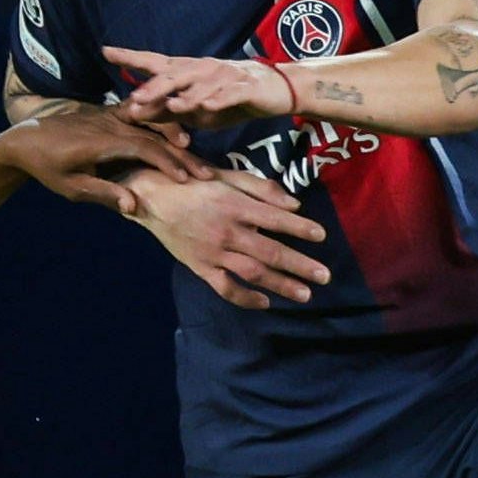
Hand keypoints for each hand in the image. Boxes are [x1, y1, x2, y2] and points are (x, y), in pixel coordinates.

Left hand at [2, 102, 210, 212]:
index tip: (186, 180)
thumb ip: (104, 193)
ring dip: (174, 135)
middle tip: (205, 172)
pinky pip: (140, 114)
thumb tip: (134, 206)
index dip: (167, 163)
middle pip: (154, 136)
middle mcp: (110, 123)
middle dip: (181, 154)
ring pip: (150, 122)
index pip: (144, 149)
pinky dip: (159, 122)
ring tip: (194, 150)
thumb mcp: (71, 187)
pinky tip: (175, 132)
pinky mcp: (109, 113)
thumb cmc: (48, 167)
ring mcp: (110, 115)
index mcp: (101, 142)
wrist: (27, 138)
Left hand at [103, 46, 301, 129]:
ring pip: (200, 85)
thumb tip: (139, 112)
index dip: (132, 57)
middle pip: (174, 75)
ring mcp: (225, 76)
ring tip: (169, 106)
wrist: (278, 91)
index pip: (156, 62)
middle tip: (134, 98)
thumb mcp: (198, 109)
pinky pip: (229, 94)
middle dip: (154, 86)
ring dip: (184, 96)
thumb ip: (171, 110)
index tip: (106, 51)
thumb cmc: (233, 99)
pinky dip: (218, 99)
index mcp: (190, 71)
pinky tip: (207, 106)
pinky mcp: (245, 88)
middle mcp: (204, 69)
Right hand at [128, 170, 332, 307]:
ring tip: (305, 294)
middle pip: (270, 252)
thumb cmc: (194, 183)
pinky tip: (265, 302)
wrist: (153, 199)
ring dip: (281, 285)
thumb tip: (295, 203)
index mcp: (236, 205)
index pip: (276, 219)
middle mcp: (228, 231)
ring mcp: (214, 253)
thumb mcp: (228, 175)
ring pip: (253, 273)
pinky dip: (245, 298)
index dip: (300, 228)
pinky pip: (225, 288)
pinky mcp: (201, 268)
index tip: (321, 236)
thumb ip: (262, 188)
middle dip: (300, 265)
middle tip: (325, 277)